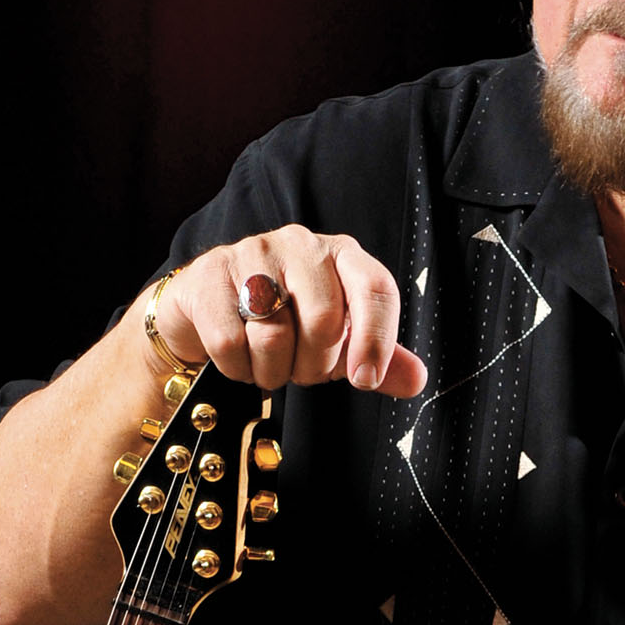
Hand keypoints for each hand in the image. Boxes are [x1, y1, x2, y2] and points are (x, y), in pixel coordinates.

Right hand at [152, 225, 427, 397]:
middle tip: (300, 369)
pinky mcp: (210, 274)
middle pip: (324, 320)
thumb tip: (416, 379)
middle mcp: (300, 244)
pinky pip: (230, 342)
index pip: (375, 288)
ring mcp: (252, 253)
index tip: (365, 381)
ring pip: (274, 335)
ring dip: (273, 371)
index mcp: (341, 254)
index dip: (377, 340)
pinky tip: (237, 359)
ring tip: (268, 365)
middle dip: (313, 365)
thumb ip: (377, 358)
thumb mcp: (336, 341)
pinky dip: (236, 368)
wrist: (207, 311)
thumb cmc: (284, 323)